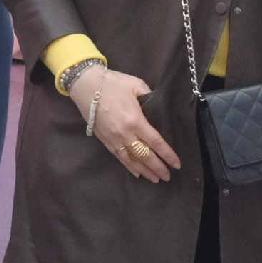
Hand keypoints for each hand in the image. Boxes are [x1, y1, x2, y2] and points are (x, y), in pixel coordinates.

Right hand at [72, 65, 179, 182]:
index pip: (155, 142)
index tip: (176, 164)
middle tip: (167, 177)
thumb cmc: (112, 83)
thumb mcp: (136, 85)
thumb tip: (158, 105)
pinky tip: (136, 173)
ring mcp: (113, 139)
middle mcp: (125, 134)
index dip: (167, 155)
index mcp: (135, 120)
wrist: (85, 86)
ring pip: (132, 160)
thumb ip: (149, 96)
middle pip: (144, 155)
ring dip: (144, 171)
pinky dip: (129, 166)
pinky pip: (119, 157)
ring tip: (155, 179)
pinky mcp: (104, 140)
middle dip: (157, 167)